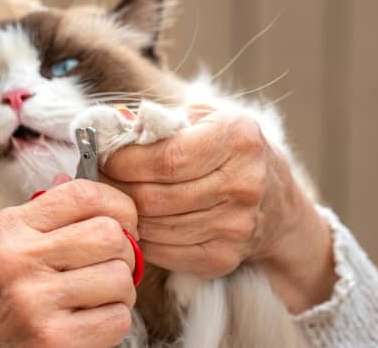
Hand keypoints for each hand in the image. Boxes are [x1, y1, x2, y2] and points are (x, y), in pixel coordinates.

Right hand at [0, 179, 137, 347]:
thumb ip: (24, 220)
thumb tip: (66, 184)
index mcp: (4, 229)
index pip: (81, 194)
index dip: (118, 204)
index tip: (125, 221)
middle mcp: (17, 259)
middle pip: (109, 234)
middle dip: (123, 251)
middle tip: (113, 265)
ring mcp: (34, 300)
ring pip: (119, 277)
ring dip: (119, 291)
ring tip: (98, 299)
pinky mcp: (52, 340)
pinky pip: (116, 320)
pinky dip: (112, 323)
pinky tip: (89, 326)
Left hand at [102, 105, 335, 312]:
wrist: (276, 204)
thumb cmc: (231, 152)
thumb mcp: (207, 120)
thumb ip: (162, 121)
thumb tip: (113, 126)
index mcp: (239, 141)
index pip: (166, 158)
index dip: (124, 160)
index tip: (104, 155)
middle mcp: (243, 185)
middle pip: (154, 196)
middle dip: (116, 186)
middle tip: (100, 176)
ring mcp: (234, 227)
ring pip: (153, 226)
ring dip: (124, 212)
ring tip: (116, 195)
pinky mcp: (222, 258)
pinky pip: (161, 251)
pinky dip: (141, 235)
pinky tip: (138, 218)